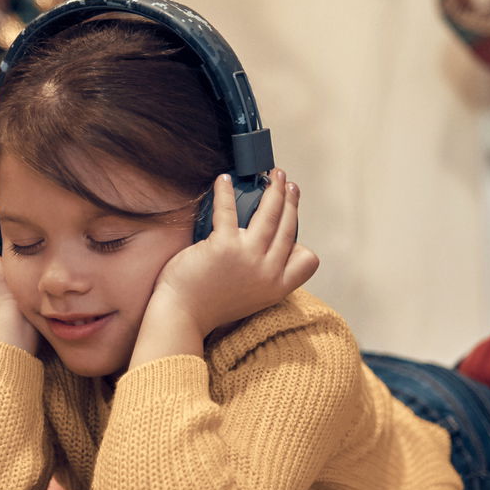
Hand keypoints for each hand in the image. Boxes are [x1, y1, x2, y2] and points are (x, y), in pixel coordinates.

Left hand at [139, 169, 318, 352]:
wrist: (182, 316)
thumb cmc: (209, 306)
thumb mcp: (250, 298)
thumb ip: (261, 277)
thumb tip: (263, 252)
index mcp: (277, 287)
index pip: (307, 261)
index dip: (301, 240)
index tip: (293, 223)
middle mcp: (268, 272)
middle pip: (288, 227)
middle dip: (290, 199)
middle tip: (287, 183)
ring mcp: (248, 258)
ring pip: (269, 214)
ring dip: (274, 189)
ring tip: (273, 174)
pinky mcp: (224, 246)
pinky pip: (228, 210)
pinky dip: (225, 191)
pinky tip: (224, 179)